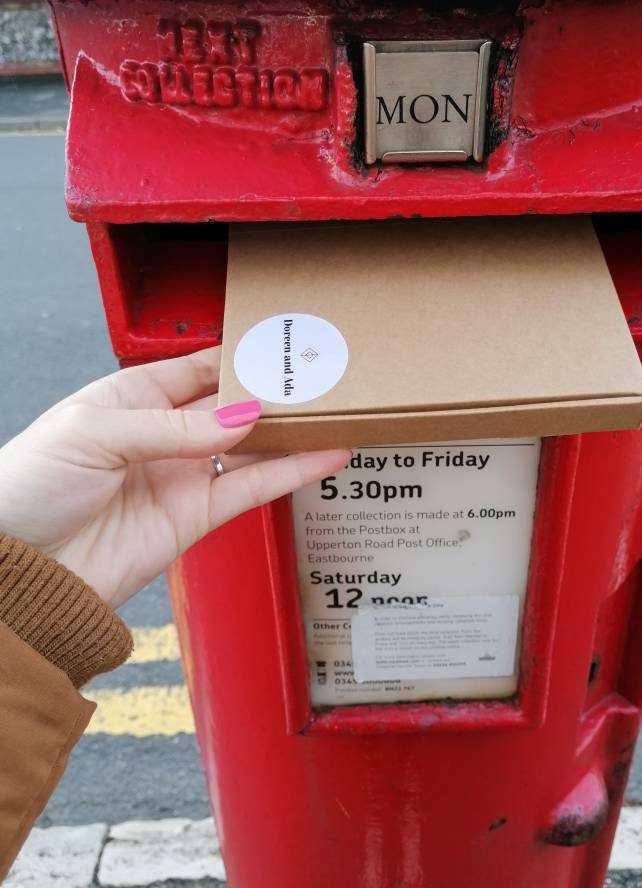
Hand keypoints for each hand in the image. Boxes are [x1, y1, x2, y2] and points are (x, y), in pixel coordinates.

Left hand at [0, 347, 349, 606]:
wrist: (19, 572)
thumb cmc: (28, 487)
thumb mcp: (94, 433)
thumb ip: (171, 426)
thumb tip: (240, 416)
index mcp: (130, 398)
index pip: (196, 368)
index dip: (237, 355)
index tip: (279, 344)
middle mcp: (162, 434)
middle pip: (232, 406)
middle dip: (273, 392)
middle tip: (318, 377)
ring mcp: (182, 476)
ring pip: (251, 446)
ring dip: (291, 431)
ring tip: (336, 411)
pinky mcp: (196, 517)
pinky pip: (252, 489)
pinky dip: (291, 473)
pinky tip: (324, 456)